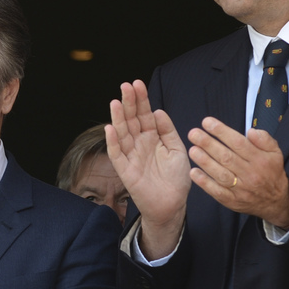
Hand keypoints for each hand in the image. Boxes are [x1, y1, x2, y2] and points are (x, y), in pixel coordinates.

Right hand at [107, 80, 190, 257]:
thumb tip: (158, 111)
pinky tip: (111, 128)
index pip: (144, 114)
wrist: (172, 204)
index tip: (137, 84)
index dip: (141, 100)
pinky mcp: (125, 171)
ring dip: (118, 118)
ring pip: (122, 133)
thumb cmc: (176, 179)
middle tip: (126, 86)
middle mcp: (139, 144)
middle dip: (128, 103)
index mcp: (152, 137)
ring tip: (116, 102)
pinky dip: (113, 142)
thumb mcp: (177, 150)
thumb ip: (168, 131)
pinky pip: (117, 154)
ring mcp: (131, 156)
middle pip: (131, 120)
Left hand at [188, 118, 288, 227]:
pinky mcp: (231, 200)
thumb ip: (265, 139)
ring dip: (205, 161)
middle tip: (193, 133)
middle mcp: (250, 173)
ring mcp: (240, 188)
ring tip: (192, 150)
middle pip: (226, 157)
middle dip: (208, 144)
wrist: (275, 202)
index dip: (222, 132)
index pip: (239, 143)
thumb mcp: (275, 153)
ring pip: (220, 173)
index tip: (207, 122)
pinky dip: (204, 182)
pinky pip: (217, 191)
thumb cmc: (271, 172)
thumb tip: (251, 131)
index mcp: (260, 160)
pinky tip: (193, 172)